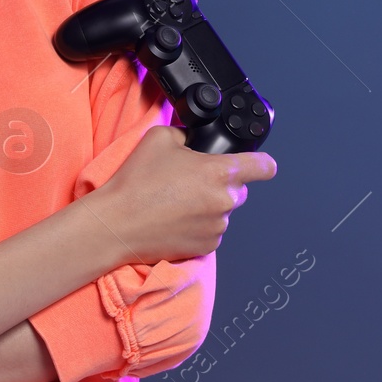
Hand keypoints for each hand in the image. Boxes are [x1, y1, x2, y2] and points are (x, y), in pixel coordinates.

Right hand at [92, 124, 276, 263]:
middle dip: (220, 184)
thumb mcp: (160, 138)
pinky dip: (199, 225)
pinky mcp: (206, 247)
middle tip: (190, 182)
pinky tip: (175, 219)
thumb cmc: (136, 183)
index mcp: (220, 172)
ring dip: (208, 206)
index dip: (263, 163)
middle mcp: (224, 201)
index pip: (264, 166)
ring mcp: (217, 226)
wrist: (118, 224)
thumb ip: (186, 134)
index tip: (261, 164)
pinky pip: (211, 231)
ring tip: (175, 202)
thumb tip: (192, 140)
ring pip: (223, 211)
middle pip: (238, 189)